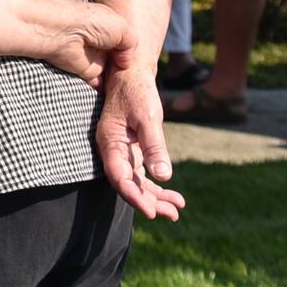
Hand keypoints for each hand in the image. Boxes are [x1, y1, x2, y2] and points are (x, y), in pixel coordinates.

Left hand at [43, 1, 130, 89]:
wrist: (63, 33)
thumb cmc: (92, 23)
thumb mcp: (122, 27)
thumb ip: (130, 44)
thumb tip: (126, 61)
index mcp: (108, 26)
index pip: (124, 40)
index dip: (132, 50)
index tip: (142, 60)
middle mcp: (100, 41)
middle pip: (118, 57)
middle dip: (127, 66)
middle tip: (138, 75)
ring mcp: (93, 57)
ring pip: (110, 71)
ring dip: (119, 78)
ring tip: (132, 85)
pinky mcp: (84, 71)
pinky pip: (99, 83)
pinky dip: (107, 89)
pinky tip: (120, 92)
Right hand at [95, 69, 186, 220]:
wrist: (131, 72)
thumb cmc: (137, 90)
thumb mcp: (148, 117)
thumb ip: (154, 146)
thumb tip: (164, 176)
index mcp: (110, 142)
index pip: (120, 178)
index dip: (135, 197)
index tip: (152, 212)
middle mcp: (113, 150)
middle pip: (129, 184)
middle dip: (149, 202)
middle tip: (172, 215)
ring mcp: (121, 151)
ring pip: (136, 181)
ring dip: (155, 196)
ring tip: (176, 209)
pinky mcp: (131, 148)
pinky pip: (141, 172)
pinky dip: (156, 184)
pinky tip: (172, 194)